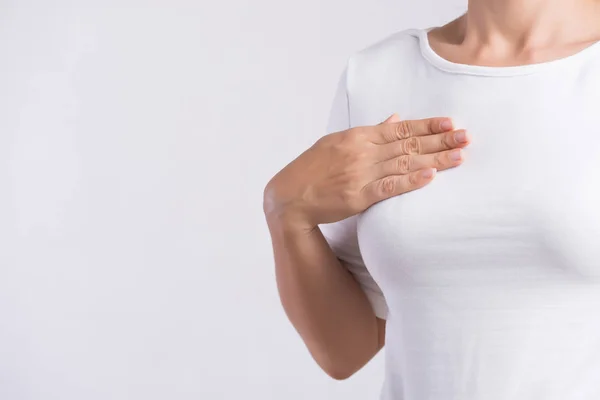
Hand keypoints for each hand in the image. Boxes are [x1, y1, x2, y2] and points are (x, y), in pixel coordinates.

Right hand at [263, 114, 469, 230]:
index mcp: (357, 136)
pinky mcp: (358, 196)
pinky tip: (430, 178)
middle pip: (408, 144)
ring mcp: (361, 174)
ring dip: (434, 160)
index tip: (450, 123)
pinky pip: (389, 187)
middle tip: (466, 137)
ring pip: (404, 164)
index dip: (427, 126)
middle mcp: (362, 152)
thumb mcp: (337, 142)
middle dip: (440, 141)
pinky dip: (410, 182)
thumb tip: (395, 119)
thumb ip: (369, 132)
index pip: (400, 128)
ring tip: (459, 156)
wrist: (290, 195)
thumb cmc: (312, 168)